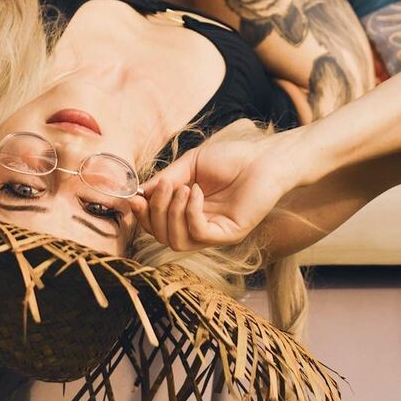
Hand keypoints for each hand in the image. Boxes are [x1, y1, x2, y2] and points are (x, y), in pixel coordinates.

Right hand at [130, 131, 295, 251]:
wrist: (265, 158)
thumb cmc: (231, 158)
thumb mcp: (190, 165)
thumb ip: (166, 179)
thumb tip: (139, 192)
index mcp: (188, 212)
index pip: (156, 226)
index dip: (142, 215)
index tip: (134, 197)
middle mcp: (199, 226)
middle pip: (161, 237)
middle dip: (154, 212)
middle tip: (162, 187)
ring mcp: (214, 233)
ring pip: (176, 241)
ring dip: (171, 212)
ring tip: (183, 187)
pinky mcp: (228, 235)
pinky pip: (197, 233)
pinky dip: (190, 211)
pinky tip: (197, 190)